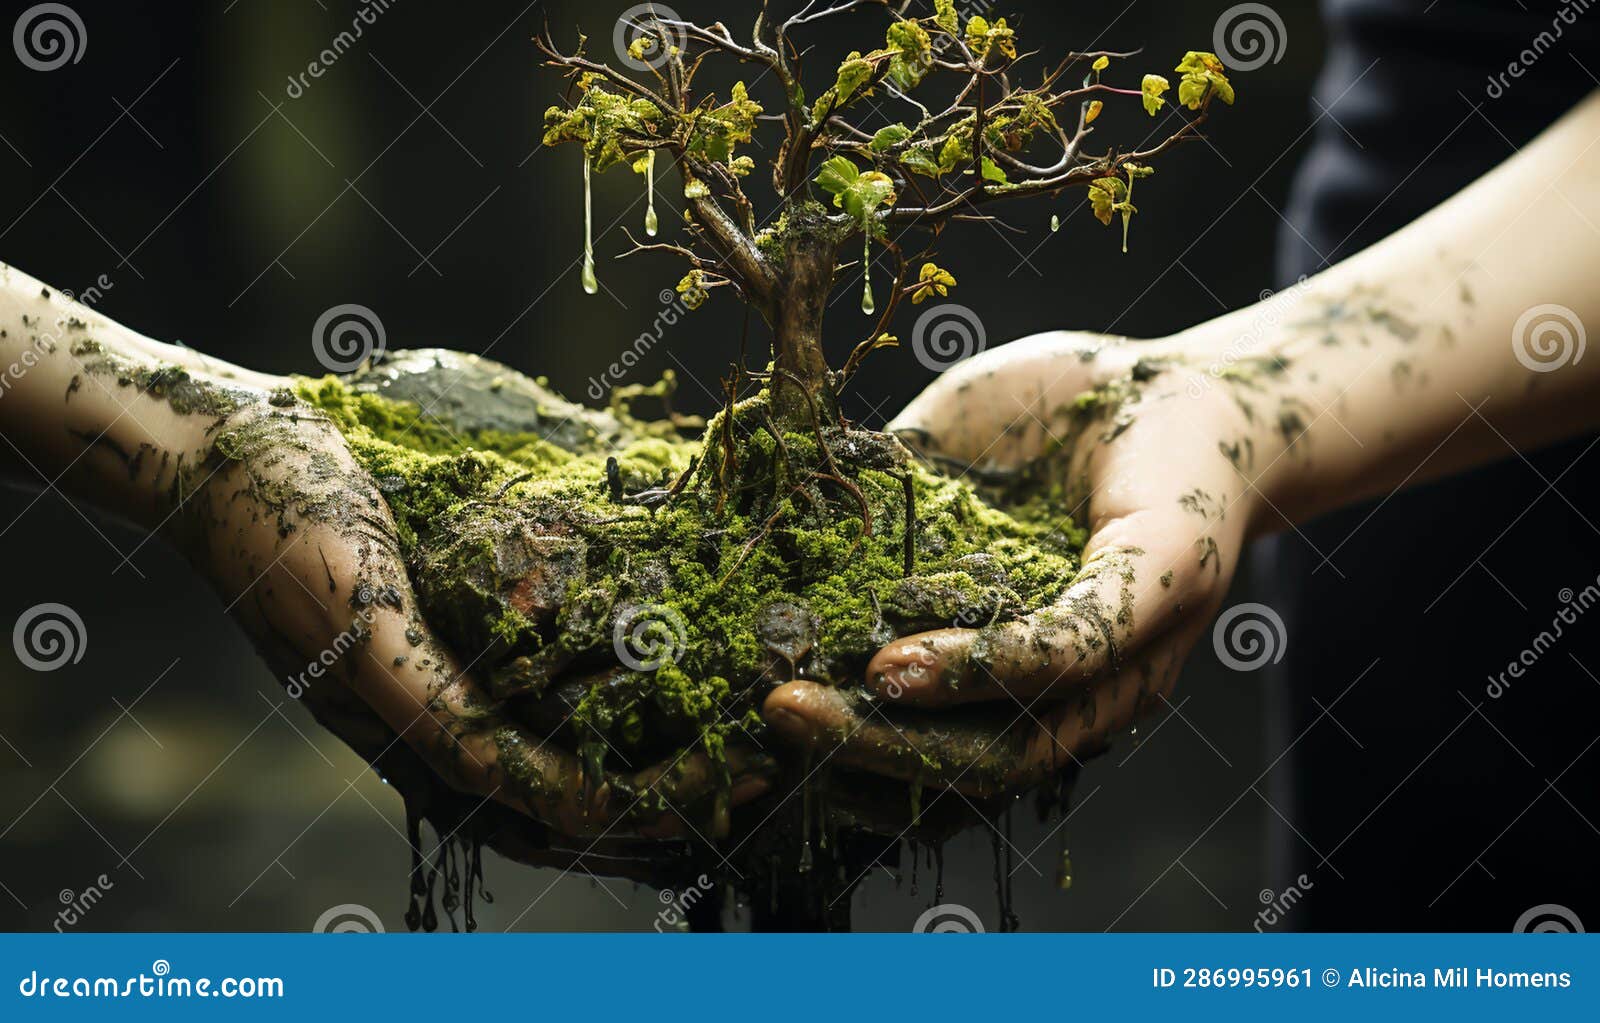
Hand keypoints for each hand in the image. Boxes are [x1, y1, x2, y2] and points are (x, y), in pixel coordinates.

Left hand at [0, 271, 772, 845]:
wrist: (214, 450)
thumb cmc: (341, 483)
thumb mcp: (452, 536)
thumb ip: (529, 555)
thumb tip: (636, 508)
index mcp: (441, 709)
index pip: (556, 788)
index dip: (649, 802)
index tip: (737, 778)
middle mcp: (418, 736)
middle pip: (554, 817)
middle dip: (661, 821)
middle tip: (753, 799)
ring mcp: (393, 709)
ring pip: (523, 805)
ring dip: (625, 816)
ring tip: (710, 802)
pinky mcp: (372, 665)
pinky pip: (466, 748)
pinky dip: (544, 783)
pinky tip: (606, 796)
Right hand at [764, 328, 1261, 793]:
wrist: (1184, 376)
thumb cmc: (1062, 424)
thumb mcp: (942, 463)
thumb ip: (879, 504)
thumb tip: (768, 527)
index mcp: (1015, 671)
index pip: (928, 751)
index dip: (844, 754)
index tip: (756, 722)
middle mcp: (1072, 692)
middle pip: (962, 772)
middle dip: (855, 756)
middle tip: (769, 721)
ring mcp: (1125, 658)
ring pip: (1010, 743)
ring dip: (900, 736)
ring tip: (808, 706)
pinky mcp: (1161, 594)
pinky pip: (1065, 652)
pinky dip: (977, 667)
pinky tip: (898, 664)